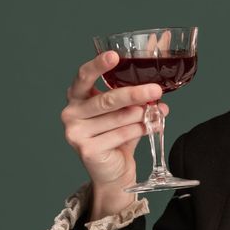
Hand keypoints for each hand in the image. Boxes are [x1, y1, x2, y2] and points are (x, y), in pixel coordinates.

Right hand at [60, 51, 164, 220]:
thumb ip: (136, 99)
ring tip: (155, 113)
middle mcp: (71, 113)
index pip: (83, 76)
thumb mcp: (125, 112)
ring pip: (118, 118)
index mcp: (77, 97)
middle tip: (156, 90)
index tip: (114, 56)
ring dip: (141, 115)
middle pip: (106, 99)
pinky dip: (140, 130)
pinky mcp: (87, 150)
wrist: (112, 172)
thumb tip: (158, 88)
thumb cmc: (117, 137)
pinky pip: (121, 134)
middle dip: (134, 94)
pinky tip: (150, 127)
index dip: (98, 65)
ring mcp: (75, 133)